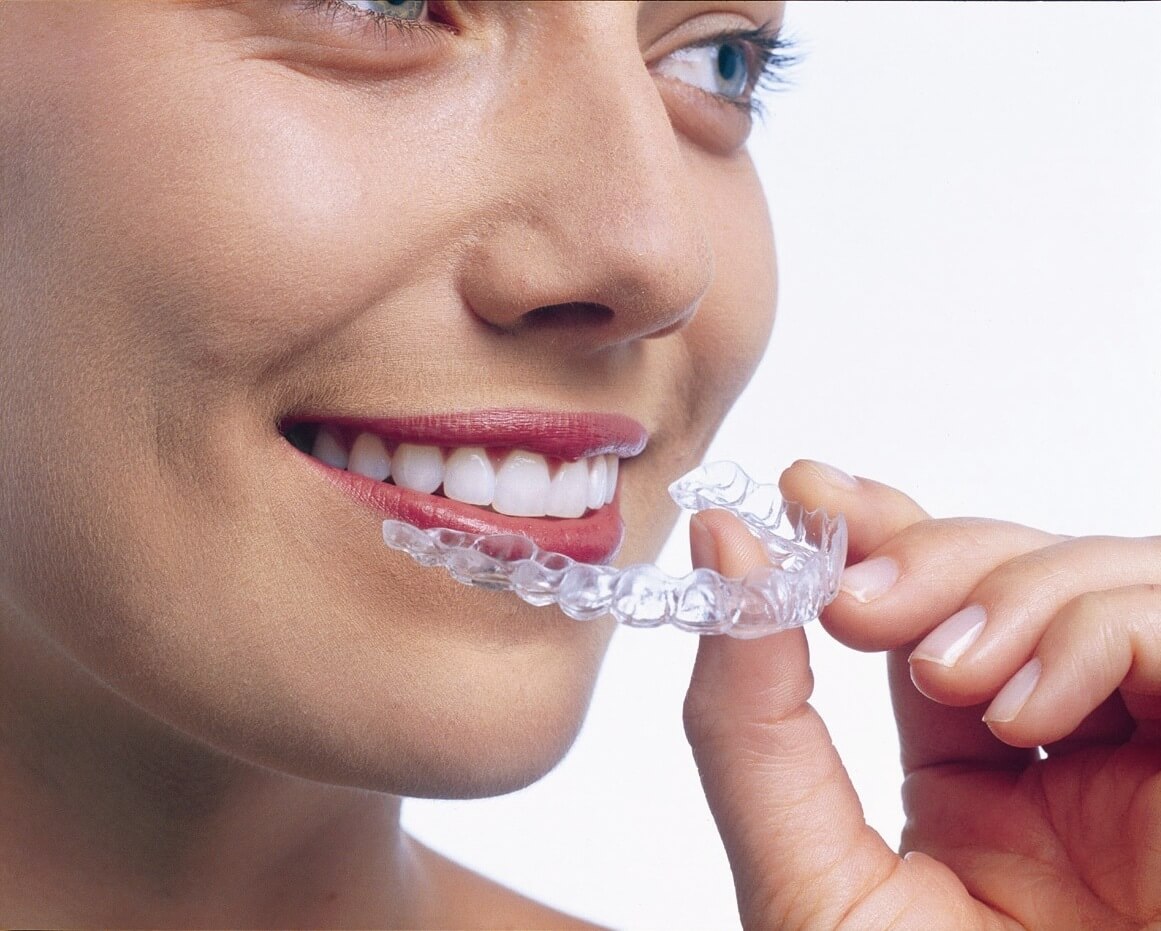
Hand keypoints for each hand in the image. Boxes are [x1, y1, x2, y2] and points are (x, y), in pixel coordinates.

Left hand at [684, 460, 1160, 929]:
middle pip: (1014, 574)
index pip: (932, 608)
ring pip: (1104, 578)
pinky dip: (1099, 635)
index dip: (877, 531)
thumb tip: (726, 548)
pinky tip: (1026, 706)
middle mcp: (1073, 759)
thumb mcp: (807, 880)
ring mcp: (1157, 758)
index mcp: (974, 783)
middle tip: (853, 597)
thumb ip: (751, 722)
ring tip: (941, 671)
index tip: (805, 487)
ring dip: (1006, 591)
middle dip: (928, 553)